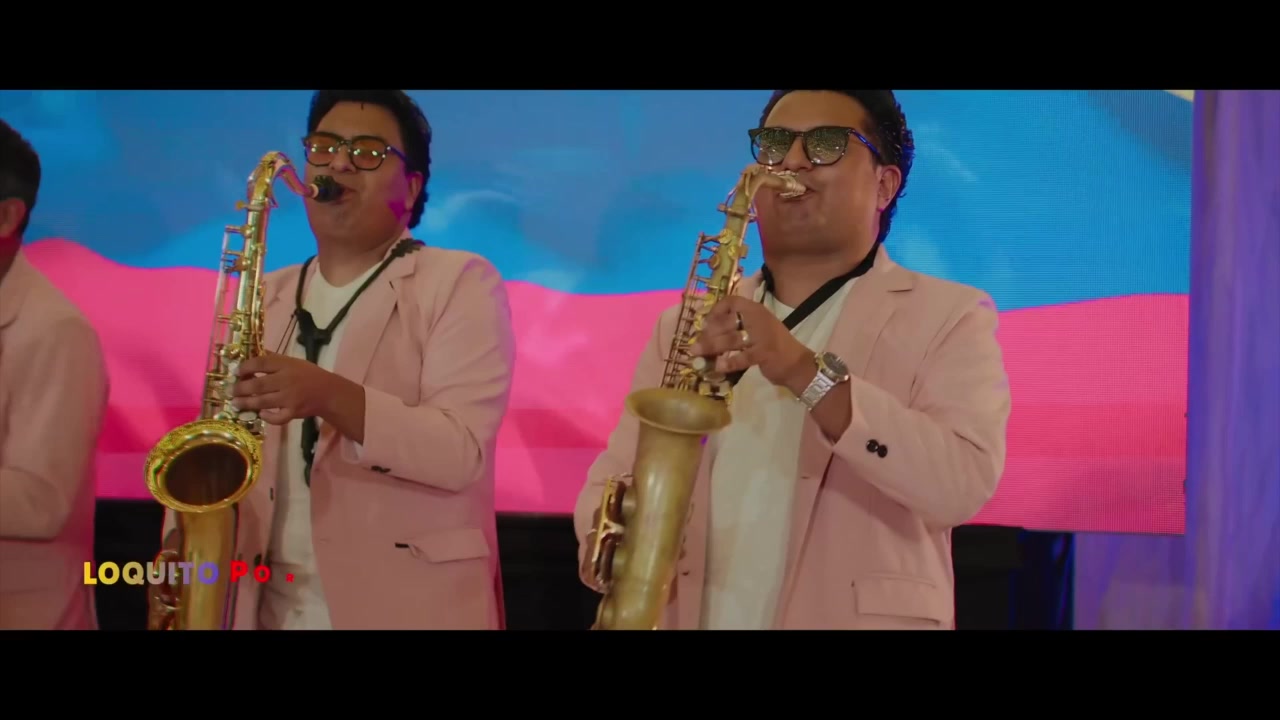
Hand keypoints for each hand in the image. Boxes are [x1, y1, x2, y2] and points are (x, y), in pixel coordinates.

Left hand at [231, 351, 340, 424]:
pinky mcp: (293, 412)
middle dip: (241, 388)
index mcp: (286, 365)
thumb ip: (274, 358)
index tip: (236, 371)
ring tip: (236, 403)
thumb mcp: (293, 361)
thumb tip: (255, 352)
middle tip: (231, 391)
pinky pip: (277, 417)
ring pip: (263, 402)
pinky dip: (268, 417)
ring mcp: (289, 398)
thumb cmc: (309, 374)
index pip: (261, 363)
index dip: (245, 367)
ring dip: (246, 403)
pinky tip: (261, 414)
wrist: (328, 392)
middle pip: (258, 385)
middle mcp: (286, 381)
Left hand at [685, 295, 813, 388]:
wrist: (798, 364)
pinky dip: (729, 362)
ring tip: (697, 354)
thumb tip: (708, 332)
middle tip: (695, 345)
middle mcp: (758, 318)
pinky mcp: (765, 353)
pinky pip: (742, 357)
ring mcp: (762, 336)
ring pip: (731, 339)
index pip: (732, 301)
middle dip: (708, 334)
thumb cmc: (775, 346)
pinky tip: (718, 367)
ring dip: (712, 346)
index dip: (715, 310)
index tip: (705, 324)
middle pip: (727, 322)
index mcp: (756, 310)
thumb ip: (739, 327)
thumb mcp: (758, 328)